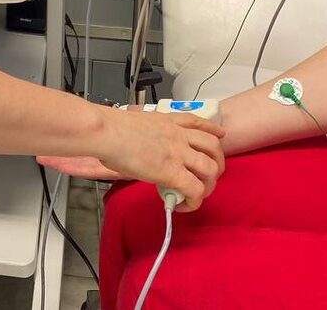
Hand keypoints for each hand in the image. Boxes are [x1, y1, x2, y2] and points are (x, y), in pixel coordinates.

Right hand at [45, 109, 224, 211]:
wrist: (107, 133)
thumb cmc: (111, 129)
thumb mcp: (135, 126)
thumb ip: (145, 137)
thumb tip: (138, 151)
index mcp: (168, 121)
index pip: (198, 122)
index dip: (213, 130)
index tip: (219, 135)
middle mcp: (178, 135)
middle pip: (213, 146)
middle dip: (217, 161)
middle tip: (209, 174)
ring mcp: (178, 153)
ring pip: (211, 168)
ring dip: (208, 184)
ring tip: (198, 193)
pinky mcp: (173, 172)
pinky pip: (195, 190)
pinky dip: (193, 201)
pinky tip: (183, 205)